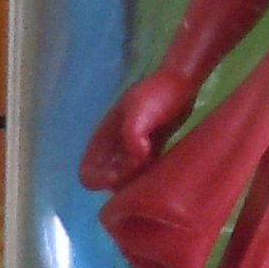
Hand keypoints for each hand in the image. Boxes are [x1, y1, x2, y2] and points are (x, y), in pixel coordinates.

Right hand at [79, 69, 196, 191]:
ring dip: (137, 183)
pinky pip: (143, 175)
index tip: (119, 177)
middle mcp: (114, 149)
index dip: (99, 180)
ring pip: (127, 180)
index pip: (87, 172)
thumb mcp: (140, 111)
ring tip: (154, 171)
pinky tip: (163, 173)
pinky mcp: (151, 155)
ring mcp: (132, 152)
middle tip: (143, 171)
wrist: (181, 84)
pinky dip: (149, 178)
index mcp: (103, 139)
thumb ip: (133, 134)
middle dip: (123, 183)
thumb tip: (137, 158)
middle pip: (108, 180)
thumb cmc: (156, 94)